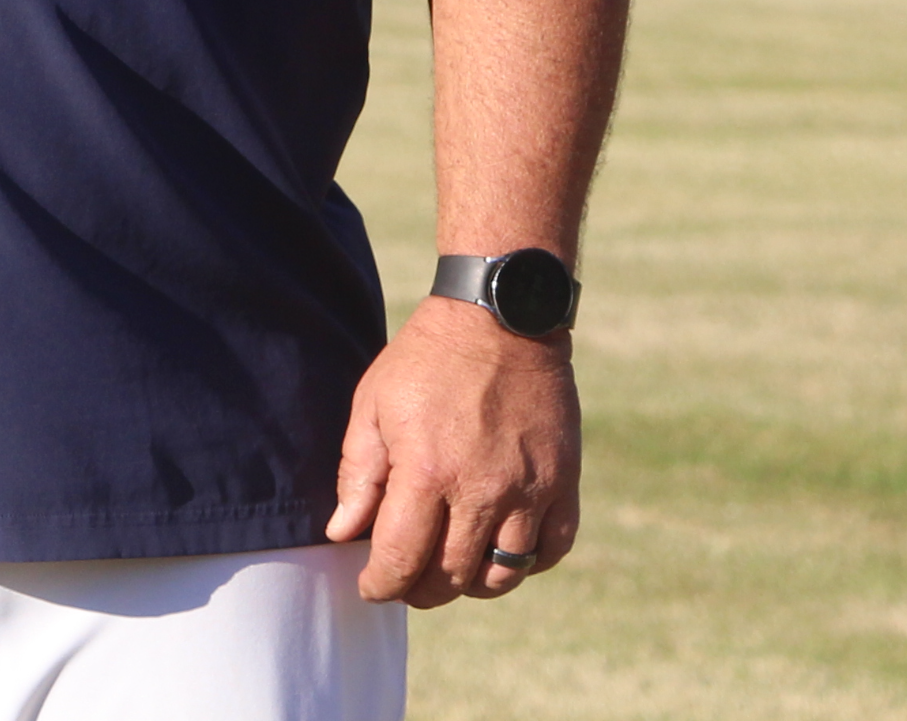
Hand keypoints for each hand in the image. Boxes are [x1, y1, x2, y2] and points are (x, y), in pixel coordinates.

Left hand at [324, 298, 581, 607]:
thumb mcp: (374, 404)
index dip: (381, 585)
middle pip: (451, 576)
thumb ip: (358, 474)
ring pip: (502, 574)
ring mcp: (530, 488)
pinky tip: (500, 547)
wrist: (501, 316)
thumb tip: (343, 533)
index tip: (373, 587)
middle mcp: (482, 488)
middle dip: (421, 590)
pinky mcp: (563, 480)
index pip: (401, 559)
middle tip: (408, 579)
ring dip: (471, 584)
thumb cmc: (427, 358)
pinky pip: (551, 549)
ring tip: (452, 567)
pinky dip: (527, 563)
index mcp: (428, 470)